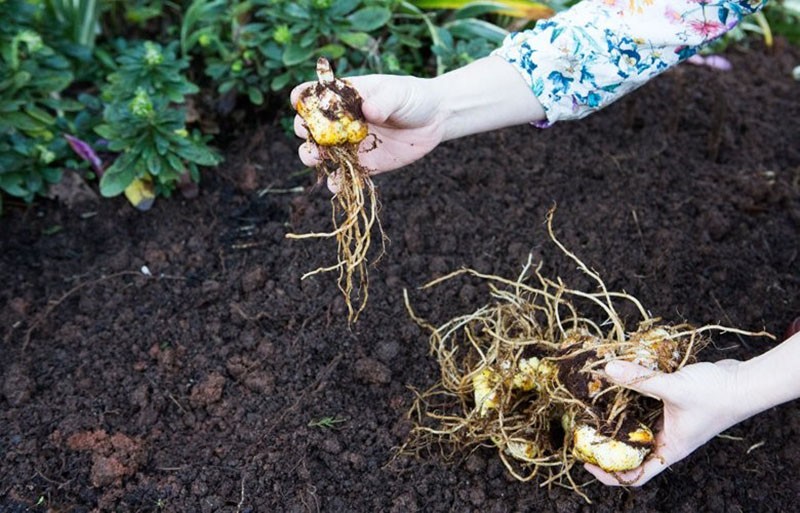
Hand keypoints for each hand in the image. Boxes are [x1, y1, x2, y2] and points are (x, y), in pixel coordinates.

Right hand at [290, 57, 546, 190]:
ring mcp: (351, 144)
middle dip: (306, 132)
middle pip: (311, 127)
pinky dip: (338, 182)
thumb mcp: (399, 93)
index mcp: (345, 97)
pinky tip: (336, 184)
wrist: (435, 119)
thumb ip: (384, 101)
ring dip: (314, 157)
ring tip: (317, 159)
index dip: (303, 98)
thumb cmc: (413, 97)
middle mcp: (343, 121)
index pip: (315, 95)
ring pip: (323, 154)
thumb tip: (368, 111)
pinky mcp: (365, 164)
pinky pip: (345, 175)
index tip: (298, 102)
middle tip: (312, 137)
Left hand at [585, 358, 744, 485]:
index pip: (634, 475)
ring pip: (636, 426)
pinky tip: (617, 382)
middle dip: (607, 443)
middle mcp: (668, 440)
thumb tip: (606, 369)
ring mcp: (670, 423)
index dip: (609, 474)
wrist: (746, 381)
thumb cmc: (717, 394)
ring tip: (593, 405)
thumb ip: (640, 379)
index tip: (586, 461)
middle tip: (582, 428)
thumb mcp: (673, 387)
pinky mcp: (671, 405)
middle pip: (631, 451)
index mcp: (669, 449)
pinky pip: (644, 406)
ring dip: (617, 418)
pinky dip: (631, 398)